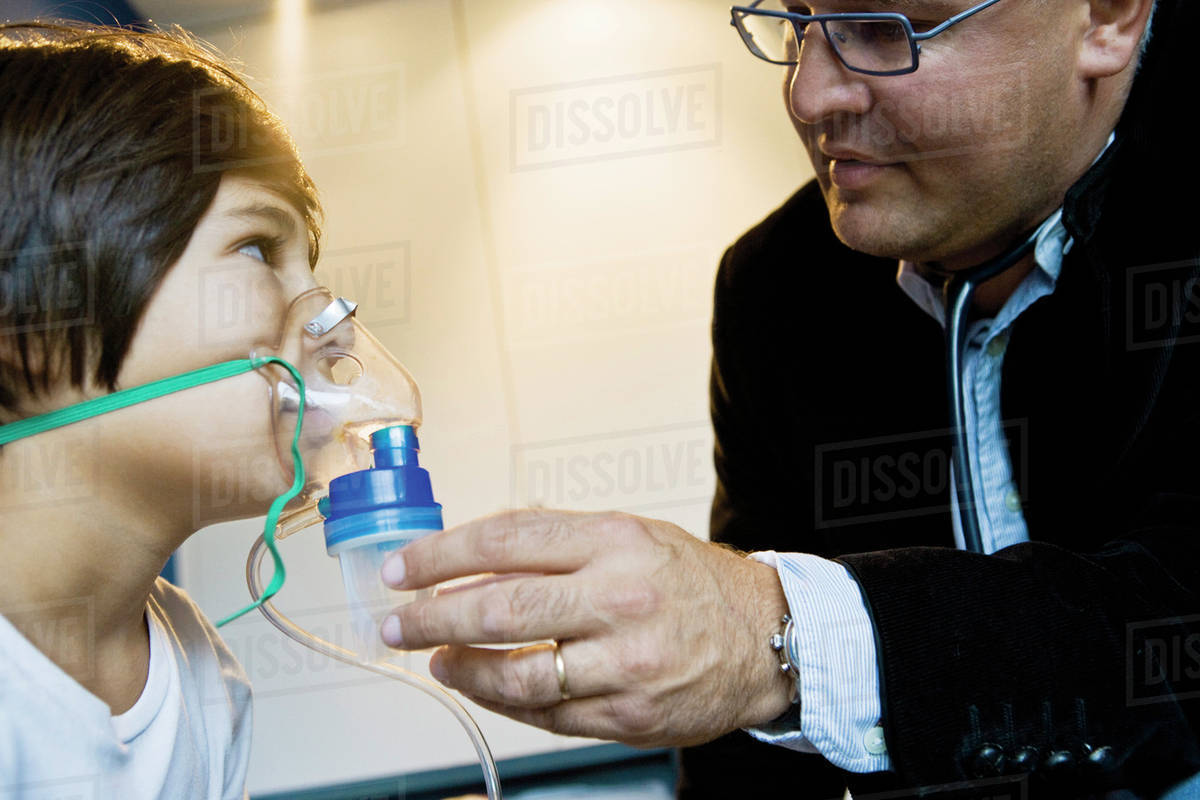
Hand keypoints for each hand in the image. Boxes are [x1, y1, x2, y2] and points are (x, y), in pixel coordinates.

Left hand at [379, 509, 794, 746]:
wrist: (766, 637)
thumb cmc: (692, 583)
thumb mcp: (631, 536)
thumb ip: (557, 545)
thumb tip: (472, 559)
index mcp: (614, 541)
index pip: (504, 541)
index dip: (441, 556)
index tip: (404, 570)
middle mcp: (620, 598)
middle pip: (499, 608)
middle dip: (432, 618)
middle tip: (398, 624)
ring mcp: (626, 662)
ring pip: (516, 672)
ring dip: (462, 669)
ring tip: (438, 661)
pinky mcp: (629, 715)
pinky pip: (547, 714)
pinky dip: (504, 701)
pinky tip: (486, 686)